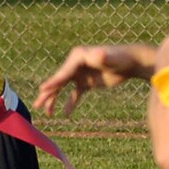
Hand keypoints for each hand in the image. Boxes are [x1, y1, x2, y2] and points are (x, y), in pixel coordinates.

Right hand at [34, 44, 150, 116]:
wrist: (132, 62)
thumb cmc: (122, 58)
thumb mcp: (112, 58)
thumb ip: (103, 56)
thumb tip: (99, 54)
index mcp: (77, 57)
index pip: (63, 72)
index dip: (53, 82)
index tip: (42, 90)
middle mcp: (75, 64)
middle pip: (59, 80)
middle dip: (47, 93)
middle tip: (36, 105)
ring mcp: (80, 74)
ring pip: (63, 88)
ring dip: (54, 99)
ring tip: (47, 113)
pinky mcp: (87, 82)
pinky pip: (75, 94)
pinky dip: (70, 103)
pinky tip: (66, 114)